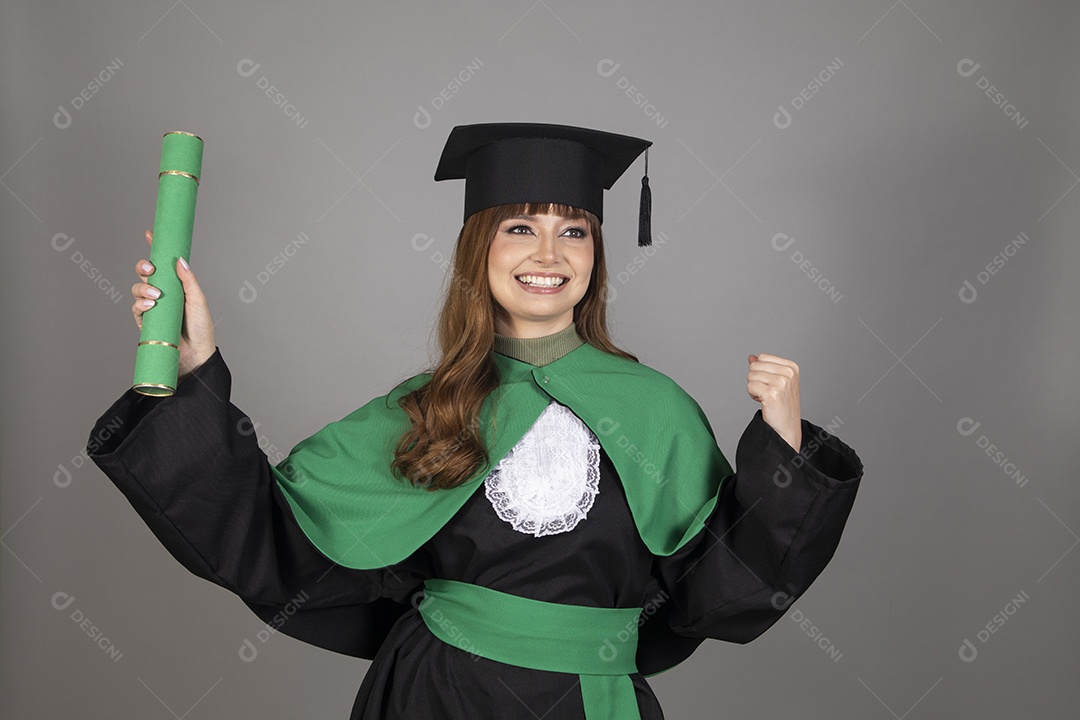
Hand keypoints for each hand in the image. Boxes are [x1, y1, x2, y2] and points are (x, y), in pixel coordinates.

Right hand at [131, 230, 215, 383]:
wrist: (196, 355)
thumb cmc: (201, 328)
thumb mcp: (198, 301)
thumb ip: (189, 281)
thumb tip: (180, 260)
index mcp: (176, 286)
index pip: (163, 264)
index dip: (155, 248)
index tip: (150, 234)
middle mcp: (163, 294)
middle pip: (145, 273)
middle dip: (143, 266)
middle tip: (150, 269)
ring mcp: (153, 307)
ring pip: (137, 289)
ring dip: (143, 288)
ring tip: (156, 295)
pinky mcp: (146, 322)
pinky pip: (136, 308)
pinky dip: (140, 304)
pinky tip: (150, 305)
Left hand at [747, 353, 801, 451]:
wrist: (787, 427)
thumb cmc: (782, 405)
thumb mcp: (776, 381)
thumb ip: (764, 367)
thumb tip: (751, 357)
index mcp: (792, 367)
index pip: (762, 357)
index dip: (761, 372)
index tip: (771, 384)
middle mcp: (788, 373)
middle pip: (755, 366)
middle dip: (756, 380)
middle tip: (768, 392)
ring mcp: (781, 383)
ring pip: (751, 376)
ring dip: (754, 388)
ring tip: (767, 397)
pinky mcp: (772, 393)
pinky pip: (750, 386)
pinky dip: (753, 395)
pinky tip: (764, 402)